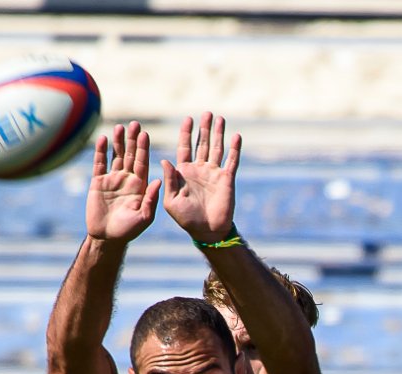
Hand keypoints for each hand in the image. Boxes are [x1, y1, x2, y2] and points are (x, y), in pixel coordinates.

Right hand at [85, 122, 159, 243]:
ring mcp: (113, 179)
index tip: (145, 134)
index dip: (144, 149)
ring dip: (118, 142)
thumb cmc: (129, 230)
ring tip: (120, 127)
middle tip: (135, 124)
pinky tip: (102, 138)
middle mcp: (128, 180)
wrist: (107, 237)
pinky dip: (101, 151)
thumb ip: (151, 199)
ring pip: (116, 156)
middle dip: (133, 140)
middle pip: (131, 156)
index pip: (143, 163)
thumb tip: (158, 180)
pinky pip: (99, 163)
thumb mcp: (144, 217)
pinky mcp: (98, 182)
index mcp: (141, 186)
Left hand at [161, 112, 239, 243]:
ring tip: (220, 118)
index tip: (188, 118)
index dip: (186, 132)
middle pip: (202, 143)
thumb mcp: (171, 200)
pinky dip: (235, 149)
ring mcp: (214, 173)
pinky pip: (232, 161)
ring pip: (217, 148)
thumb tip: (164, 159)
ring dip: (218, 133)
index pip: (185, 146)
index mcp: (184, 172)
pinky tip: (237, 136)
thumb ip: (169, 180)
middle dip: (204, 128)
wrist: (207, 231)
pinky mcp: (227, 180)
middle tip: (206, 113)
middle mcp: (199, 169)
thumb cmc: (186, 219)